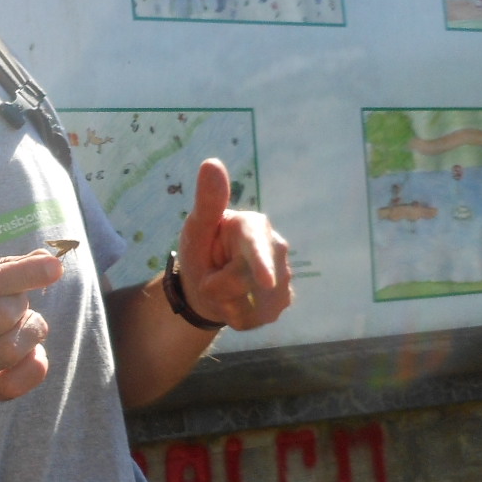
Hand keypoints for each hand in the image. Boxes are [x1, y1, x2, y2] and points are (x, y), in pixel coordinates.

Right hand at [0, 251, 64, 403]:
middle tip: (13, 302)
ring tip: (22, 323)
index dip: (24, 273)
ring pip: (15, 347)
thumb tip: (45, 258)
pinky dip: (37, 361)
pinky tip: (29, 350)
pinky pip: (21, 380)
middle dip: (20, 301)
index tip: (55, 266)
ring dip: (32, 328)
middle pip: (3, 314)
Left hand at [177, 158, 292, 330]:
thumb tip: (211, 163)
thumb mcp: (196, 228)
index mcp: (254, 224)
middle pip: (249, 281)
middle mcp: (277, 246)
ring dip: (227, 304)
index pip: (257, 246)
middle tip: (208, 276)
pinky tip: (234, 303)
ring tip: (221, 289)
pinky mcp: (284, 300)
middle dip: (220, 287)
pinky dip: (237, 317)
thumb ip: (208, 201)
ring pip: (253, 304)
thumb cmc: (201, 248)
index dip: (261, 264)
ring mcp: (285, 275)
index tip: (265, 281)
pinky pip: (256, 319)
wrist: (206, 285)